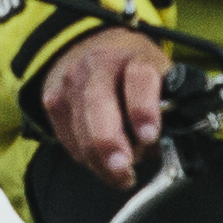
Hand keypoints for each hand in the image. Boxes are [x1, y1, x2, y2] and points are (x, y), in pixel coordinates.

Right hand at [35, 28, 173, 190]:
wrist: (89, 48)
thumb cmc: (133, 71)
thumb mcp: (160, 77)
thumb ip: (169, 109)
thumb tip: (169, 147)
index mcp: (134, 57)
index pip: (139, 79)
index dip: (143, 109)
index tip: (149, 135)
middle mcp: (98, 65)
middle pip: (98, 104)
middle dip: (109, 142)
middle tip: (122, 168)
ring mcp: (71, 83)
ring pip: (81, 131)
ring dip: (102, 162)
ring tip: (123, 174)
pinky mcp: (53, 102)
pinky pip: (70, 142)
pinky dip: (88, 158)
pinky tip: (102, 158)